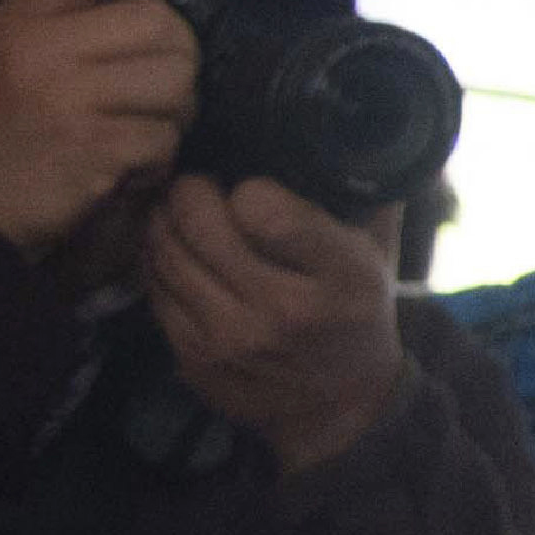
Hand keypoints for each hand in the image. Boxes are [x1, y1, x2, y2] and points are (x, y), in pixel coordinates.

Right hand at [0, 0, 194, 255]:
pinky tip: (132, 171)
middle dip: (181, 59)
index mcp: (14, 23)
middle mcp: (39, 50)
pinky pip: (165, 138)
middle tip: (166, 91)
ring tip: (147, 132)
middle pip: (159, 24)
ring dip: (177, 113)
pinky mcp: (92, 148)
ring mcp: (66, 99)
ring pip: (176, 82)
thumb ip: (51, 27)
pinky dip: (160, 161)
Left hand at [150, 173, 409, 471]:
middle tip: (197, 182)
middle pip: (201, 226)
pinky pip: (155, 289)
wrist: (339, 407)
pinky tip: (173, 248)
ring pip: (166, 254)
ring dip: (164, 221)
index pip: (265, 210)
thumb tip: (349, 126)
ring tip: (178, 209)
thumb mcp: (380, 255)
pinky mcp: (193, 357)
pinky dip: (157, 260)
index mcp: (340, 279)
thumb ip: (366, 194)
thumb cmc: (358, 315)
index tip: (254, 185)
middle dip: (191, 191)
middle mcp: (281, 312)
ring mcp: (229, 339)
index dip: (251, 188)